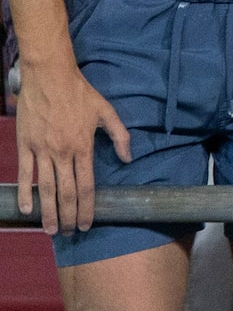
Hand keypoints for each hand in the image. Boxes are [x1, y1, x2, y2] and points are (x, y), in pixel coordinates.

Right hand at [15, 61, 127, 233]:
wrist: (50, 76)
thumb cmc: (81, 93)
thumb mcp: (107, 111)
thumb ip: (120, 136)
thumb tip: (129, 159)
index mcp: (84, 146)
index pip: (86, 186)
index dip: (87, 208)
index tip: (86, 223)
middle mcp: (63, 152)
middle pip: (66, 192)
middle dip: (67, 216)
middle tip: (67, 233)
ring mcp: (42, 150)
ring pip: (46, 188)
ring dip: (47, 211)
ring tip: (49, 229)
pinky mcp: (25, 145)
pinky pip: (25, 173)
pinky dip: (25, 192)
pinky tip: (27, 208)